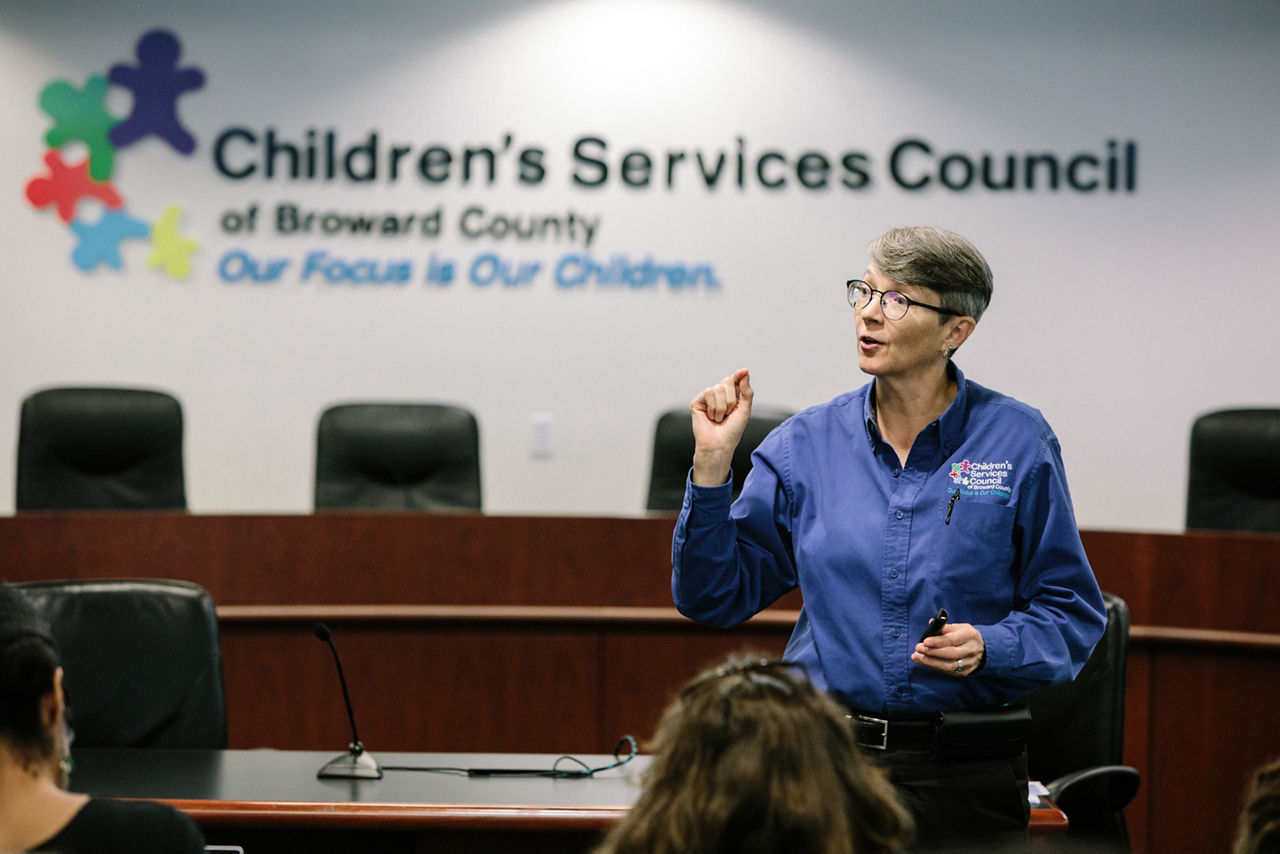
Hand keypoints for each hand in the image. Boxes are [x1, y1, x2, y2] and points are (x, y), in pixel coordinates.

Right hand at [689, 369, 752, 485]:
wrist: (720, 444)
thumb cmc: (732, 430)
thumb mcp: (745, 410)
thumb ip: (746, 391)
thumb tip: (745, 373)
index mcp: (731, 396)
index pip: (735, 380)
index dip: (739, 375)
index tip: (744, 371)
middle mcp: (719, 395)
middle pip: (727, 382)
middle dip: (732, 399)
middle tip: (729, 414)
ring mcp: (707, 398)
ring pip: (718, 388)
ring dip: (723, 407)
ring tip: (719, 418)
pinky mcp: (698, 402)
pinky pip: (708, 393)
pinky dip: (714, 407)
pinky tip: (711, 417)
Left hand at [911, 622, 984, 677]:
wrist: (982, 649)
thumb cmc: (965, 635)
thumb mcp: (959, 627)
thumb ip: (945, 627)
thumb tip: (931, 623)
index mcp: (970, 635)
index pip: (953, 640)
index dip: (938, 642)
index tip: (925, 641)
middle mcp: (972, 650)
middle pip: (951, 654)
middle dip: (932, 652)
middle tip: (918, 648)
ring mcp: (969, 663)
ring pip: (949, 666)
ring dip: (930, 662)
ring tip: (917, 657)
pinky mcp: (964, 672)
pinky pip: (947, 671)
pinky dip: (934, 667)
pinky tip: (923, 661)